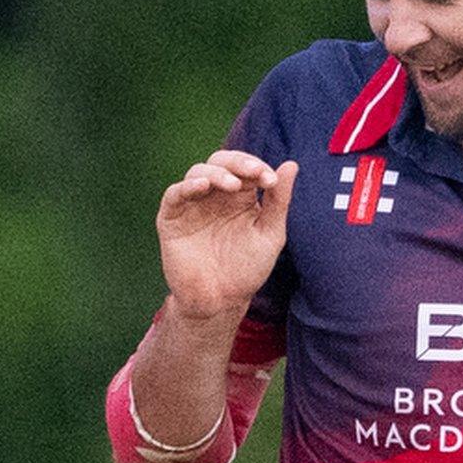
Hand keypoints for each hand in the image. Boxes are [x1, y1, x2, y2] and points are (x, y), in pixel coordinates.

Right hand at [157, 151, 297, 319]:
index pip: (246, 168)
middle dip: (238, 162)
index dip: (257, 167)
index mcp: (240, 196)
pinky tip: (202, 186)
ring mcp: (193, 204)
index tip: (270, 181)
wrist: (221, 301)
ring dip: (216, 173)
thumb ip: (279, 200)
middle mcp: (215, 195)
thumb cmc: (247, 269)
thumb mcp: (270, 234)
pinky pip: (175, 194)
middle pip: (221, 161)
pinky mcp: (172, 218)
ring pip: (198, 172)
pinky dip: (187, 186)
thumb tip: (291, 164)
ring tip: (232, 185)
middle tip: (254, 172)